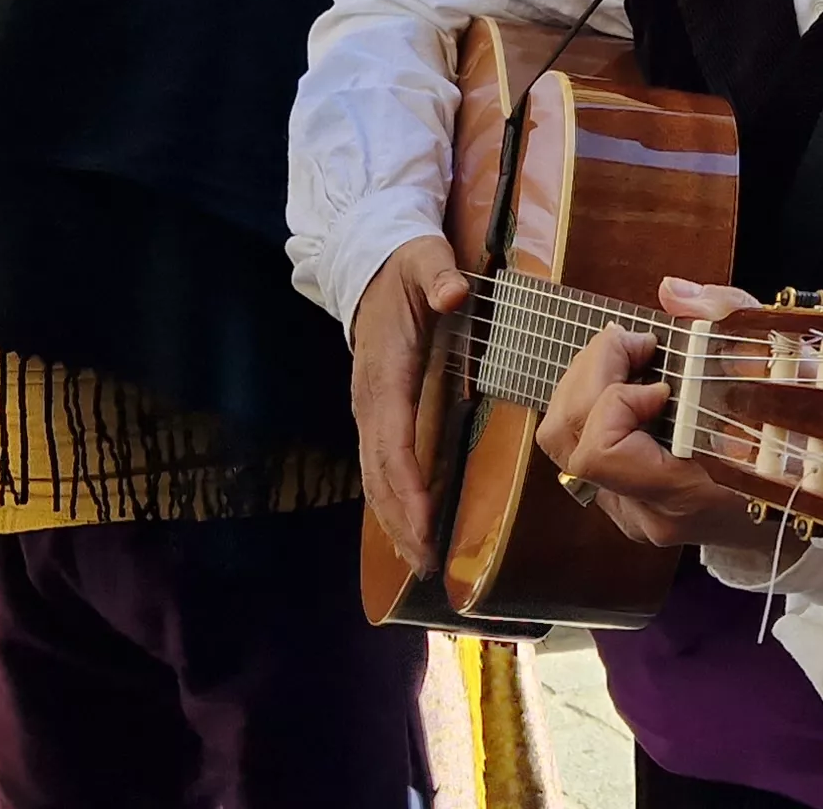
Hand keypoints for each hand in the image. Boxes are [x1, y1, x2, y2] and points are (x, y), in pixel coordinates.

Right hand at [350, 233, 470, 574]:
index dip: (406, 483)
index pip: (392, 439)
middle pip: (379, 472)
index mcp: (384, 372)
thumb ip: (438, 274)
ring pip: (376, 477)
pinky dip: (393, 503)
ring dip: (394, 520)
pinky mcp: (378, 416)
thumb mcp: (424, 259)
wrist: (371, 263)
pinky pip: (382, 468)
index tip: (424, 521)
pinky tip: (409, 530)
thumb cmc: (405, 267)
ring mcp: (370, 411)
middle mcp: (370, 400)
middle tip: (426, 563)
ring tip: (418, 561)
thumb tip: (453, 293)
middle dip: (400, 519)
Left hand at [536, 274, 781, 552]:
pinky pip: (582, 453)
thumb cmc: (799, 433)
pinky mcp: (623, 506)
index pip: (601, 452)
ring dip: (586, 389)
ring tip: (629, 361)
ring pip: (563, 447)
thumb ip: (725, 319)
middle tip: (633, 345)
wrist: (808, 503)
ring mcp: (630, 514)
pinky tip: (634, 391)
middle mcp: (647, 512)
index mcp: (684, 491)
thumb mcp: (781, 363)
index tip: (661, 379)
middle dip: (589, 375)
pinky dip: (597, 410)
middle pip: (566, 440)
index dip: (617, 400)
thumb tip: (671, 292)